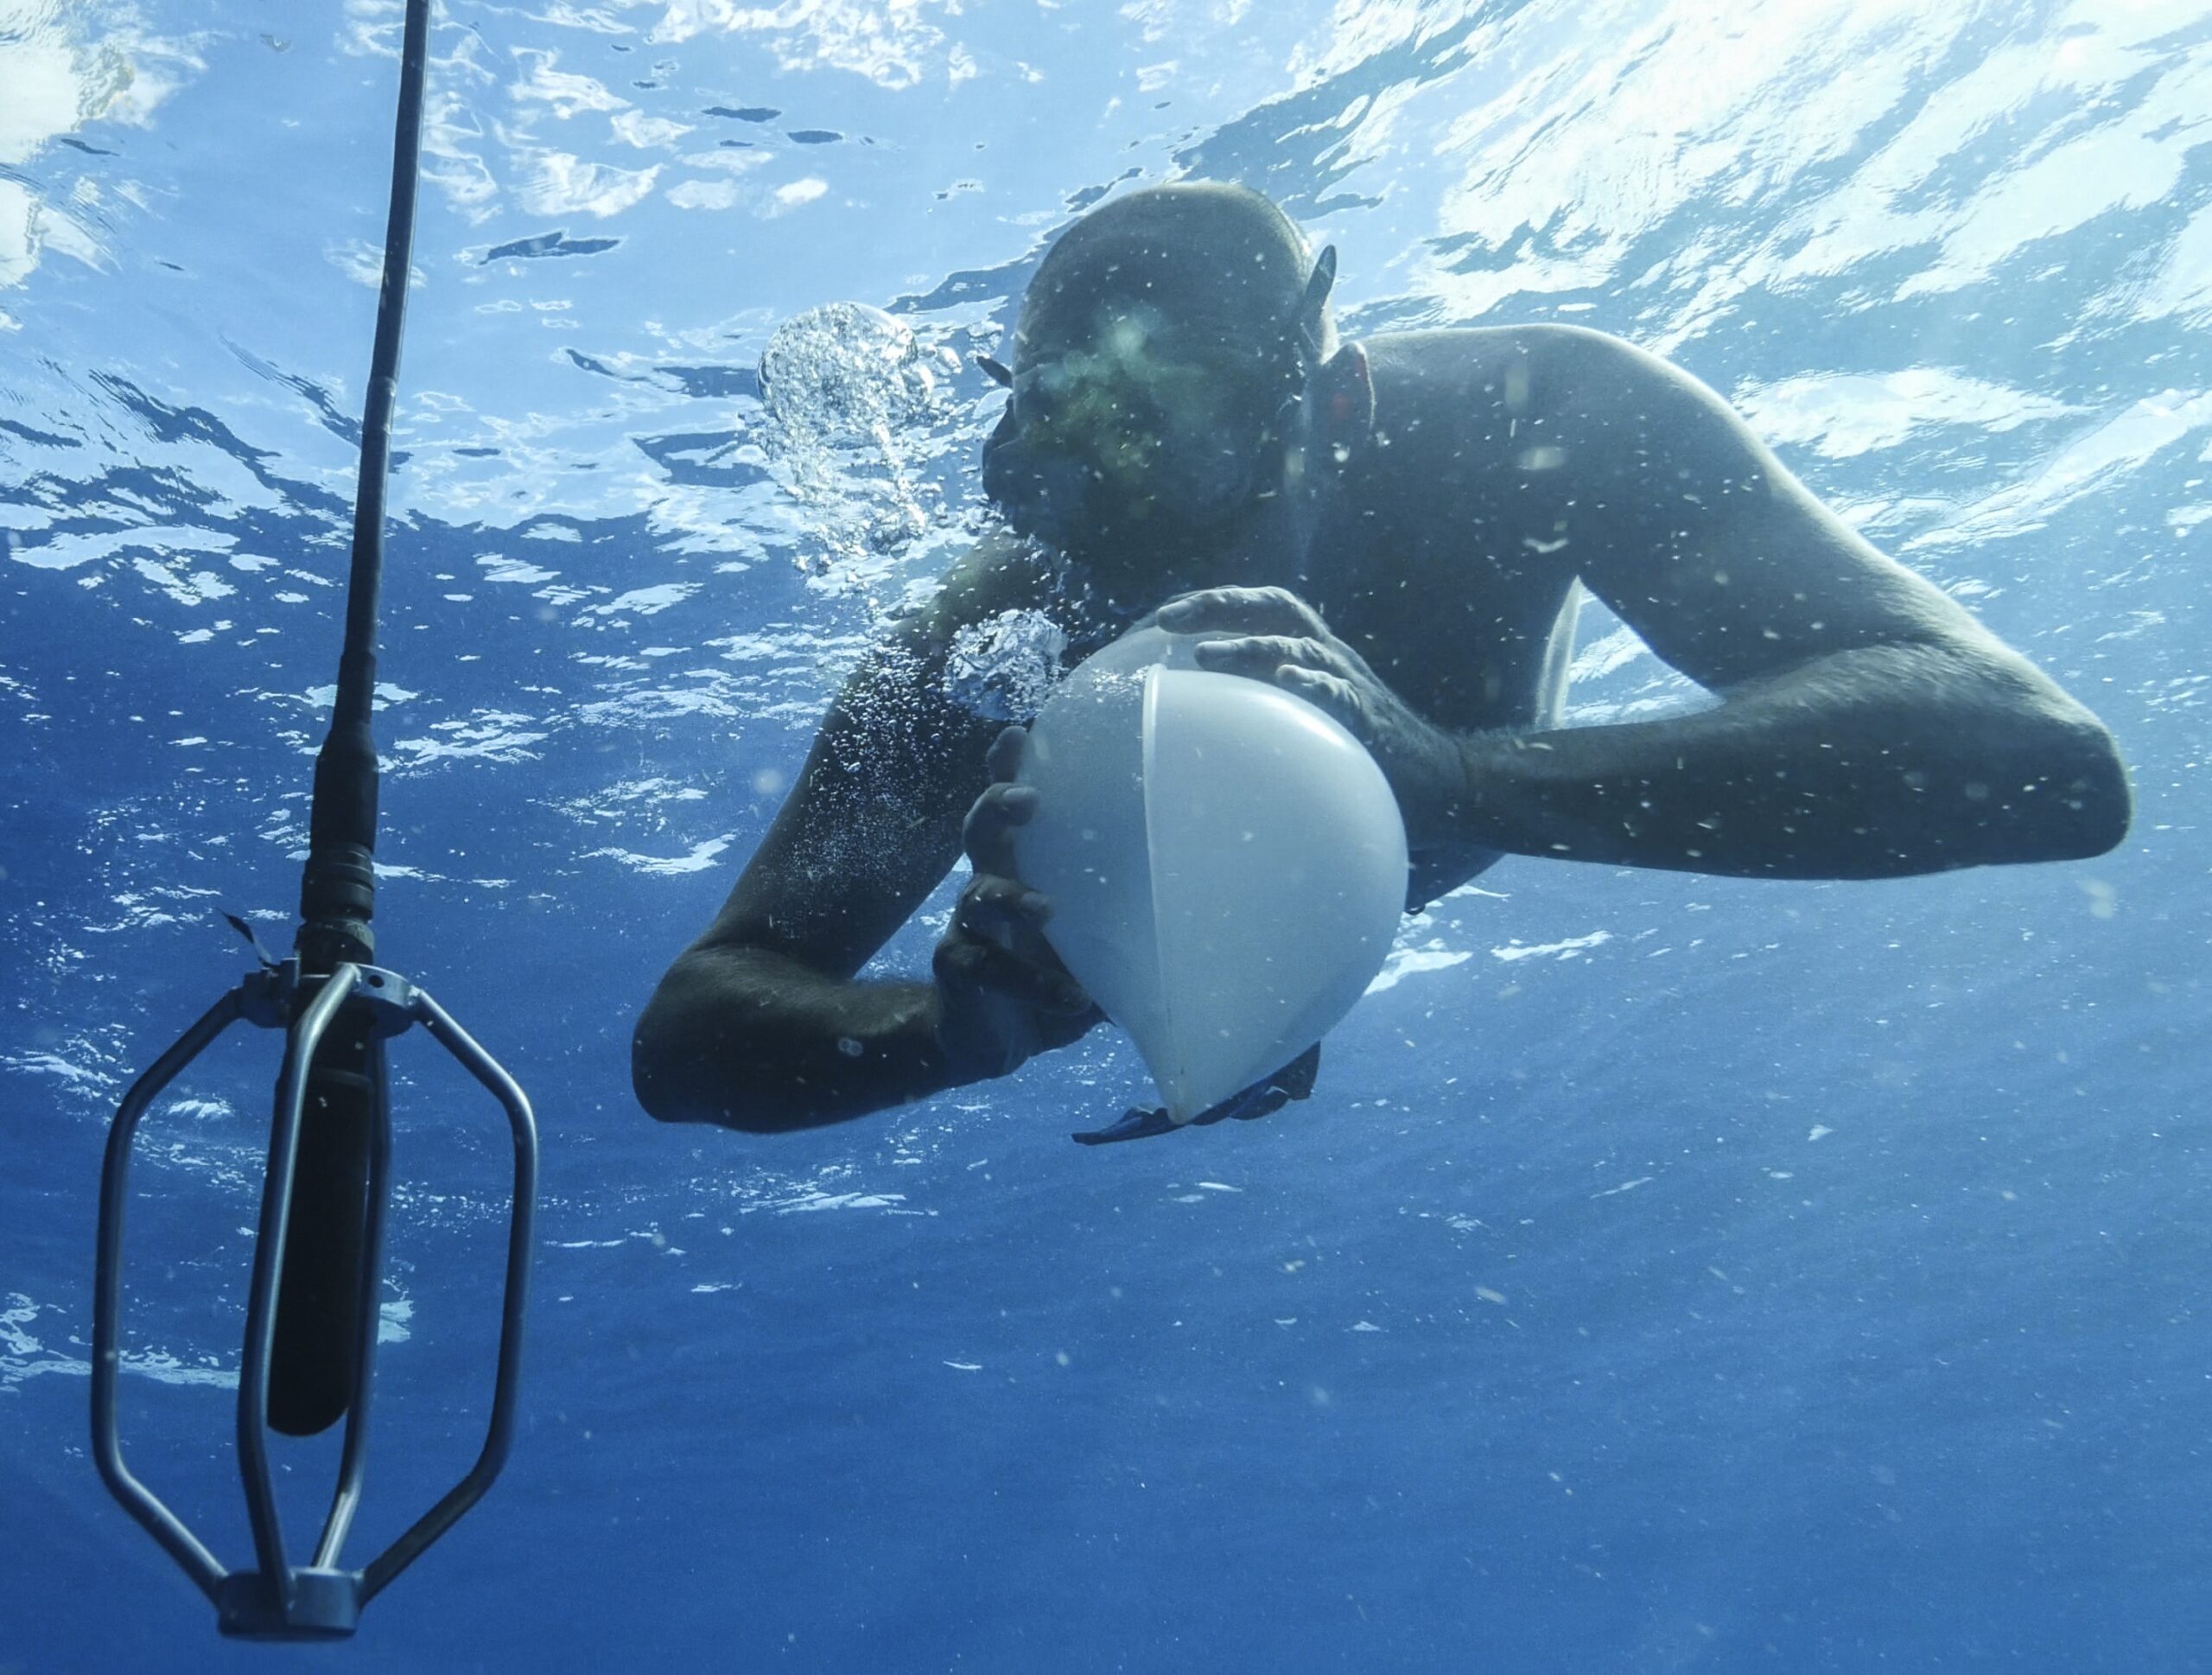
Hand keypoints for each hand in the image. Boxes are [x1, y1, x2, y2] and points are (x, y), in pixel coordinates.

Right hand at [932, 726, 1101, 1080]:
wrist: (994, 1039)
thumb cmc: (1053, 973)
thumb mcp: (1098, 941)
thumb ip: (1134, 918)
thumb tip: (1219, 894)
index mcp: (1022, 865)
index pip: (1011, 807)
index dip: (1008, 768)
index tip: (1019, 736)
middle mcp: (989, 885)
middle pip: (980, 833)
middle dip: (997, 808)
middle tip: (1028, 801)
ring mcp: (969, 928)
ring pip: (977, 898)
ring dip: (1012, 900)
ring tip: (1047, 908)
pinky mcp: (962, 971)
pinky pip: (990, 969)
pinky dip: (1032, 984)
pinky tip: (1071, 999)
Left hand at [1156, 586, 1469, 838]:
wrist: (1444, 780)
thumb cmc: (1363, 755)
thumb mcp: (1309, 721)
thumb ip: (1268, 710)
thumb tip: (1199, 726)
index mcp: (1314, 655)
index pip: (1262, 610)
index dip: (1216, 602)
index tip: (1163, 614)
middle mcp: (1330, 658)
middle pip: (1275, 610)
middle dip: (1219, 606)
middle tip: (1166, 618)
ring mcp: (1351, 685)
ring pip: (1298, 649)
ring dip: (1248, 648)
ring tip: (1204, 656)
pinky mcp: (1371, 720)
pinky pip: (1341, 695)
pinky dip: (1312, 686)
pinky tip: (1286, 684)